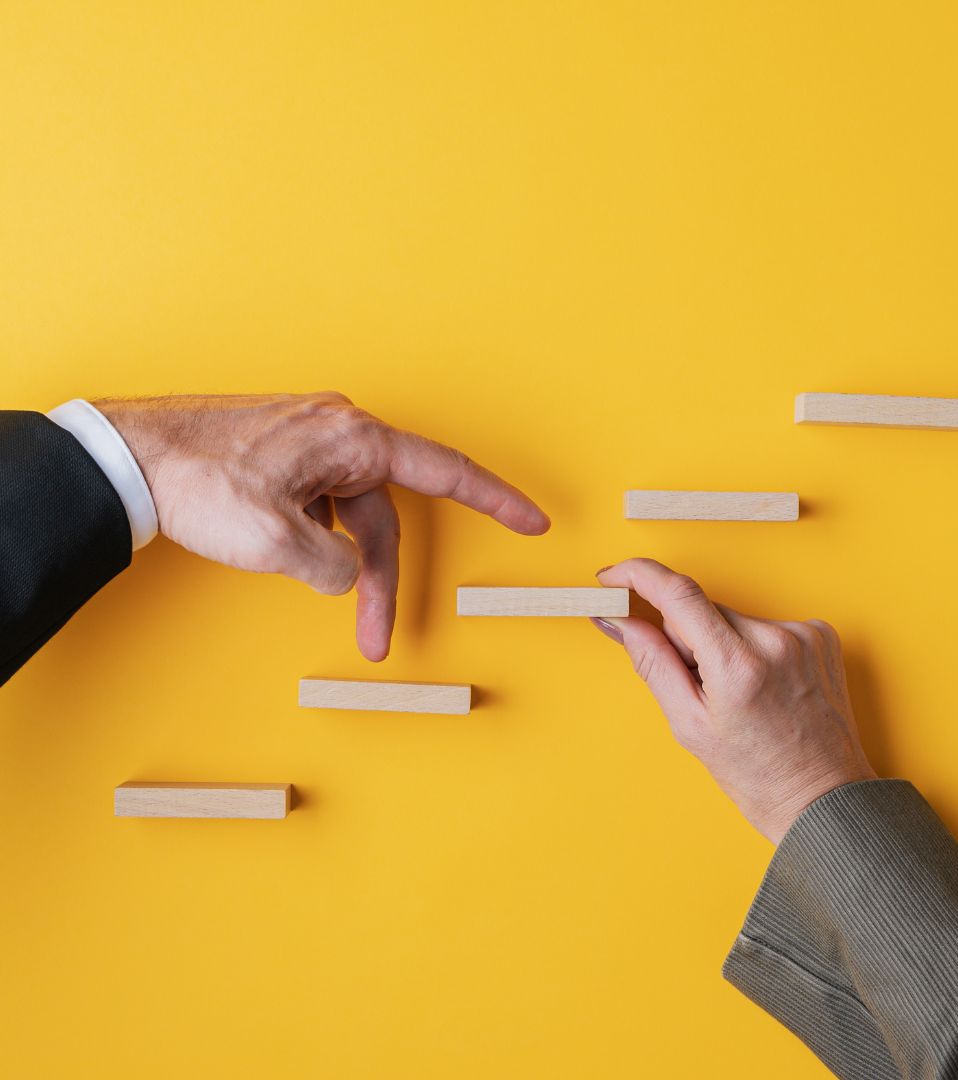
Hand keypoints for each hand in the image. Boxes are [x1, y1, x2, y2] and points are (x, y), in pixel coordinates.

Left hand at [95, 392, 548, 660]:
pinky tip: (293, 560)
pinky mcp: (286, 457)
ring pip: (351, 516)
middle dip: (383, 580)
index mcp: (354, 438)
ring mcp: (311, 444)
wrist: (130, 457)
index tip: (532, 519)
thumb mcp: (277, 542)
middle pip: (385, 516)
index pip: (445, 469)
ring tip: (315, 602)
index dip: (496, 499)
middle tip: (378, 638)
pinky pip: (322, 506)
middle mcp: (340, 434)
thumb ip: (333, 566)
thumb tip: (344, 575)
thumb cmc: (201, 482)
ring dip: (343, 566)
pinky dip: (317, 542)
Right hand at [591, 559, 875, 842]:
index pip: (678, 594)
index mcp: (738, 665)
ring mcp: (804, 634)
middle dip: (686, 636)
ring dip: (722, 642)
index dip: (638, 575)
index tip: (613, 576)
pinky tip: (765, 684)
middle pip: (703, 608)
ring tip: (740, 693)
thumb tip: (617, 619)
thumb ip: (651, 662)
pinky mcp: (821, 634)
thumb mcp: (688, 724)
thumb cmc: (756, 773)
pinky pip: (764, 624)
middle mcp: (775, 640)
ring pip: (733, 617)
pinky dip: (753, 646)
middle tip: (698, 685)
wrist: (823, 797)